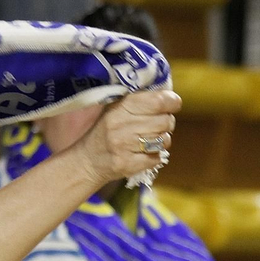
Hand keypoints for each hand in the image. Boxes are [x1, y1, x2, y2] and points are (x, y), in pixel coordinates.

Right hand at [66, 89, 180, 187]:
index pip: (158, 101)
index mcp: (121, 107)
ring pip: (163, 141)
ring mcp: (124, 146)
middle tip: (159, 125)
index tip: (173, 104)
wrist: (87, 161)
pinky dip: (154, 157)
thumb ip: (140, 101)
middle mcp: (121, 125)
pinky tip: (144, 154)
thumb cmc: (107, 131)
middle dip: (167, 123)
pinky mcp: (127, 164)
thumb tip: (169, 96)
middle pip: (165, 122)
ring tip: (150, 140)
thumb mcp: (116, 108)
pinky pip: (156, 158)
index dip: (172, 102)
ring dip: (162, 141)